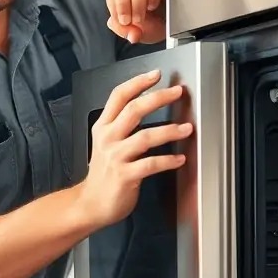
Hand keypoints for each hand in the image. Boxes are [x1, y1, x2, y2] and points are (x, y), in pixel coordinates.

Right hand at [77, 70, 192, 229]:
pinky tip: (179, 159)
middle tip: (177, 92)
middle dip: (158, 98)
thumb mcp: (105, 143)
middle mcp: (108, 138)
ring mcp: (115, 157)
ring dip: (169, 130)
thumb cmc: (103, 174)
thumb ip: (121, 125)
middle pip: (134, 110)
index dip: (137, 83)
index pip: (118, 96)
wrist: (91, 203)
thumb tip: (147, 106)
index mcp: (103, 127)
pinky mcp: (125, 176)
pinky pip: (150, 164)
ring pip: (145, 137)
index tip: (155, 74)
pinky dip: (168, 160)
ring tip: (186, 128)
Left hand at [106, 0, 166, 44]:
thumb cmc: (153, 20)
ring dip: (137, 0)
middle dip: (123, 2)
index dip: (114, 5)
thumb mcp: (135, 29)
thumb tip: (132, 35)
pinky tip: (152, 6)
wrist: (175, 22)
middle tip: (128, 21)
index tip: (123, 22)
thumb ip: (126, 31)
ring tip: (140, 17)